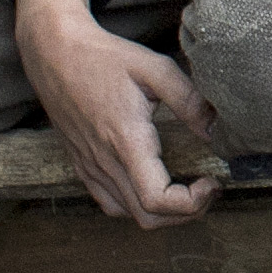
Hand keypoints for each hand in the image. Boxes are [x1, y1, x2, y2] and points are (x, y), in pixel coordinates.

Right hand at [14, 0, 219, 226]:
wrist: (54, 54)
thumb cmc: (105, 58)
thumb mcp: (155, 69)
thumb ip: (189, 101)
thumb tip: (217, 131)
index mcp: (125, 140)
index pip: (157, 200)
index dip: (192, 204)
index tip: (213, 182)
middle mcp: (104, 162)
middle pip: (148, 218)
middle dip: (187, 212)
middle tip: (209, 187)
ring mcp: (90, 168)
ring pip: (130, 215)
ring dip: (165, 212)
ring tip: (189, 187)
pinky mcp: (82, 166)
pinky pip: (111, 203)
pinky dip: (138, 205)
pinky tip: (155, 182)